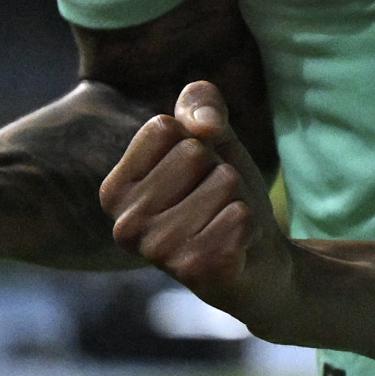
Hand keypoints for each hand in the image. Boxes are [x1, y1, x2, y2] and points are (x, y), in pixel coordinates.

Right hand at [100, 82, 297, 328]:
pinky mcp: (195, 271)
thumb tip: (202, 125)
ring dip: (236, 199)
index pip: (163, 127)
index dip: (196, 140)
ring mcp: (157, 252)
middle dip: (219, 170)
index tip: (195, 173)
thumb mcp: (212, 138)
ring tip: (224, 223)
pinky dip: (249, 223)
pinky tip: (237, 244)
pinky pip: (239, 216)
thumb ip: (200, 104)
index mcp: (116, 190)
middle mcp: (125, 224)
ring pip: (223, 183)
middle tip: (215, 202)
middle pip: (194, 153)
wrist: (259, 258)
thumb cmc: (223, 194)